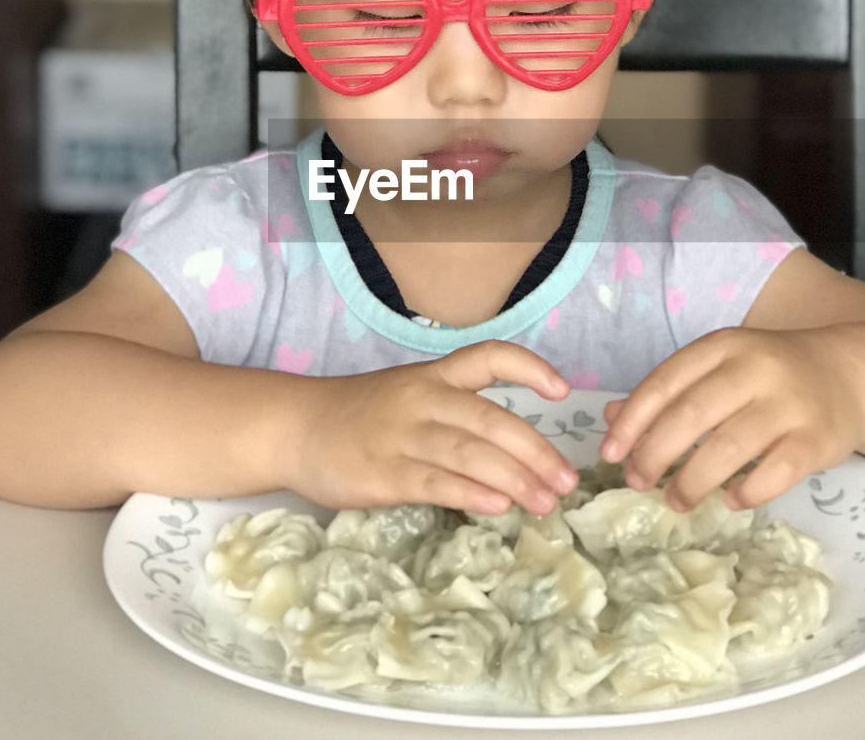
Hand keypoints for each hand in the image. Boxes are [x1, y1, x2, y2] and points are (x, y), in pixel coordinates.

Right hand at [287, 340, 578, 516]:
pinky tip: (499, 507)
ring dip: (516, 479)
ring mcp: (403, 436)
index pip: (489, 357)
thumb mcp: (411, 397)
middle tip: (568, 481)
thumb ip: (458, 419)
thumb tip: (519, 461)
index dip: (529, 369)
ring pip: (470, 453)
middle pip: (491, 420)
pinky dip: (472, 494)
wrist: (296, 428)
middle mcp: (424, 400)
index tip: (563, 391)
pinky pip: (436, 482)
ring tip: (547, 502)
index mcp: (434, 376)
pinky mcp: (384, 472)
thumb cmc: (361, 416)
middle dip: (536, 452)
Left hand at [599, 327, 864, 510]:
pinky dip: (746, 492)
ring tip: (675, 500)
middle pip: (691, 416)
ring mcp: (789, 404)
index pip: (665, 383)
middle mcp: (754, 368)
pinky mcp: (817, 440)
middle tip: (637, 482)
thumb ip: (669, 392)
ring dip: (693, 482)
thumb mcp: (718, 370)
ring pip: (728, 448)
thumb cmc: (770, 377)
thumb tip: (611, 420)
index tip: (610, 453)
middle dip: (655, 455)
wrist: (849, 377)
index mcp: (723, 346)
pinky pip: (774, 474)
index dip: (632, 421)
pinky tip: (731, 500)